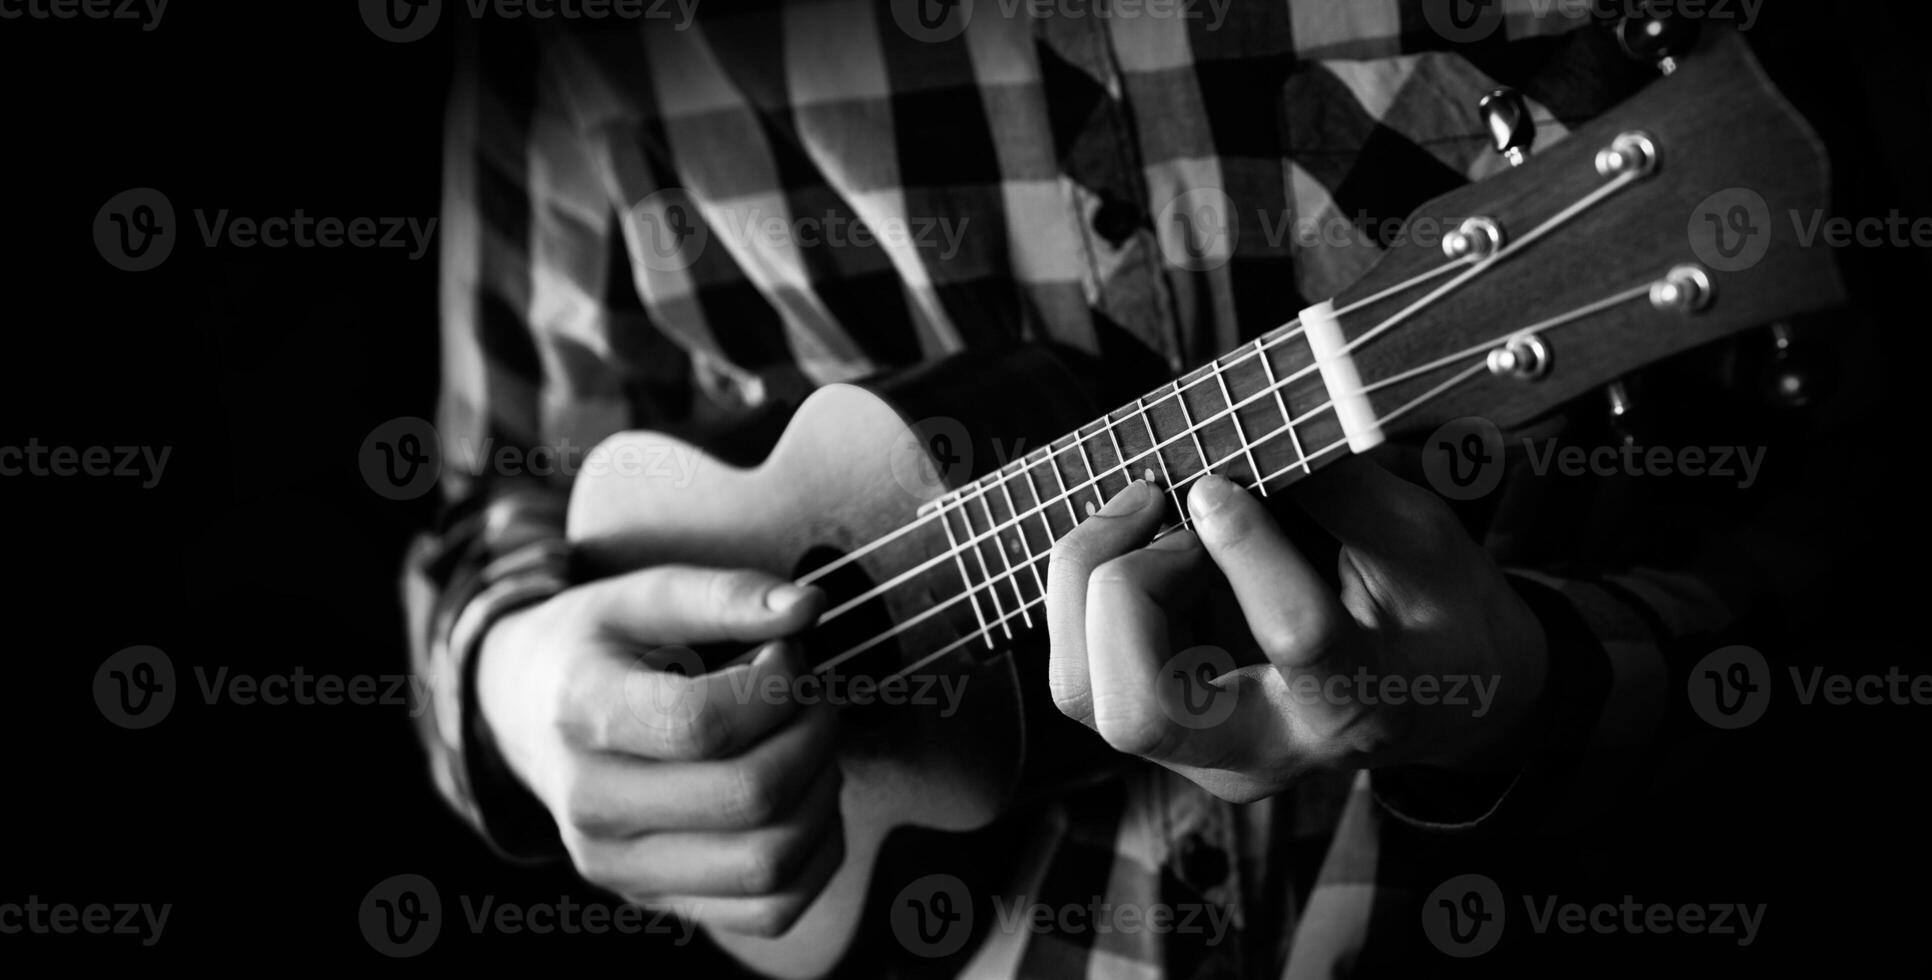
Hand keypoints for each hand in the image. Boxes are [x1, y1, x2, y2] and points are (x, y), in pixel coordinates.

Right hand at [476, 566, 838, 936]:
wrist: (528, 716)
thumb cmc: (596, 650)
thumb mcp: (642, 595)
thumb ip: (725, 595)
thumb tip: (809, 607)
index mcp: (582, 715)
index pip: (703, 723)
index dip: (777, 685)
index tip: (784, 653)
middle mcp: (593, 807)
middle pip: (751, 796)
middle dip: (814, 733)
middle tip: (812, 696)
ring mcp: (622, 868)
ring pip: (771, 863)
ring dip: (822, 794)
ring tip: (806, 744)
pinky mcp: (659, 901)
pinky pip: (774, 909)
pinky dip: (816, 853)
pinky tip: (804, 797)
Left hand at [1045, 459, 1548, 802]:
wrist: (1445, 701)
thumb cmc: (1437, 610)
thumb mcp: (1424, 540)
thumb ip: (1343, 489)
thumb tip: (1248, 433)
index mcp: (1360, 701)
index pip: (1292, 637)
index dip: (1245, 547)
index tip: (1216, 479)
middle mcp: (1267, 751)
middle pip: (1135, 709)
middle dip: (1121, 586)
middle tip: (1164, 500)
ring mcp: (1202, 755)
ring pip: (1083, 690)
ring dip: (1088, 581)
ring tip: (1148, 509)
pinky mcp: (1164, 732)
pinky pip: (1082, 666)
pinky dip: (1088, 589)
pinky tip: (1139, 538)